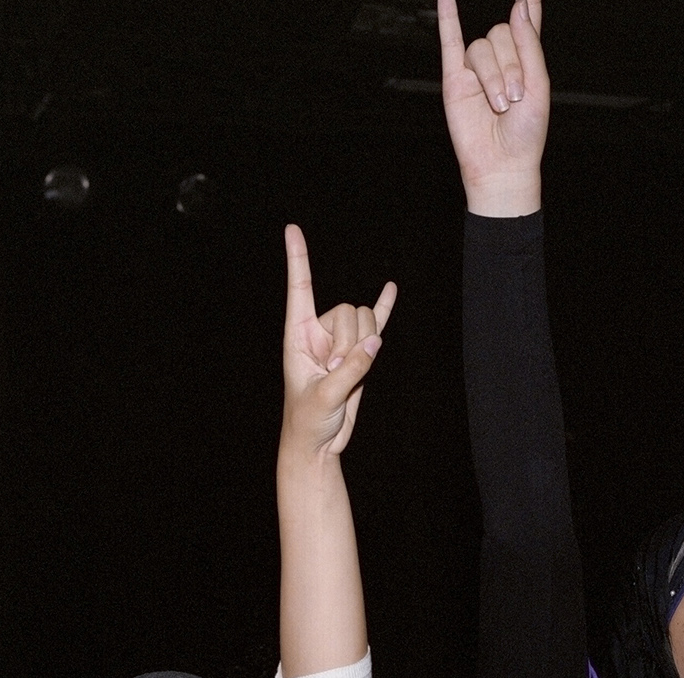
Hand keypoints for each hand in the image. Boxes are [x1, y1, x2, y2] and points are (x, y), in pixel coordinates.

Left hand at [281, 225, 396, 457]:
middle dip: (350, 342)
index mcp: (298, 335)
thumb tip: (375, 341)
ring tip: (345, 375)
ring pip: (366, 321)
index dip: (297, 260)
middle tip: (334, 374)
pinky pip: (376, 324)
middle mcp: (319, 332)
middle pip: (348, 311)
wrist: (319, 443)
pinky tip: (391, 288)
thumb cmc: (309, 420)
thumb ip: (350, 368)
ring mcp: (340, 341)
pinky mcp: (360, 353)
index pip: (300, 289)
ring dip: (364, 348)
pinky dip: (385, 308)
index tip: (292, 229)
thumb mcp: (325, 395)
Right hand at [439, 0, 547, 216]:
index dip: (528, 8)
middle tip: (514, 97)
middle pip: (501, 36)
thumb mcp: (539, 86)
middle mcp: (500, 60)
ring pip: (481, 48)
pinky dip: (447, 18)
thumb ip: (529, 45)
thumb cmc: (525, 132)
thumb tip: (519, 8)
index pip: (526, 24)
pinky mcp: (454, 79)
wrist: (502, 163)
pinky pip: (448, 42)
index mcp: (525, 60)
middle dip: (511, 66)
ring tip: (499, 104)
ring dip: (493, 76)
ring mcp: (475, 69)